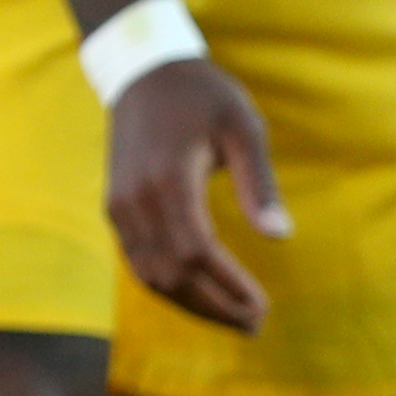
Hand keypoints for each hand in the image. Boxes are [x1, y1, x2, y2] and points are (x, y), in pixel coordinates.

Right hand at [106, 57, 290, 332]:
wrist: (143, 71)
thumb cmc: (202, 95)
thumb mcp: (242, 127)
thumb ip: (259, 182)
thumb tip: (281, 236)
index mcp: (167, 178)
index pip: (196, 252)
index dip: (229, 286)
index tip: (264, 306)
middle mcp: (134, 198)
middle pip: (171, 274)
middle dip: (214, 307)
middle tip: (256, 323)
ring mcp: (119, 205)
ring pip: (150, 275)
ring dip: (191, 304)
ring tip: (233, 318)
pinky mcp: (115, 206)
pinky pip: (137, 261)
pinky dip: (169, 287)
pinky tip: (200, 294)